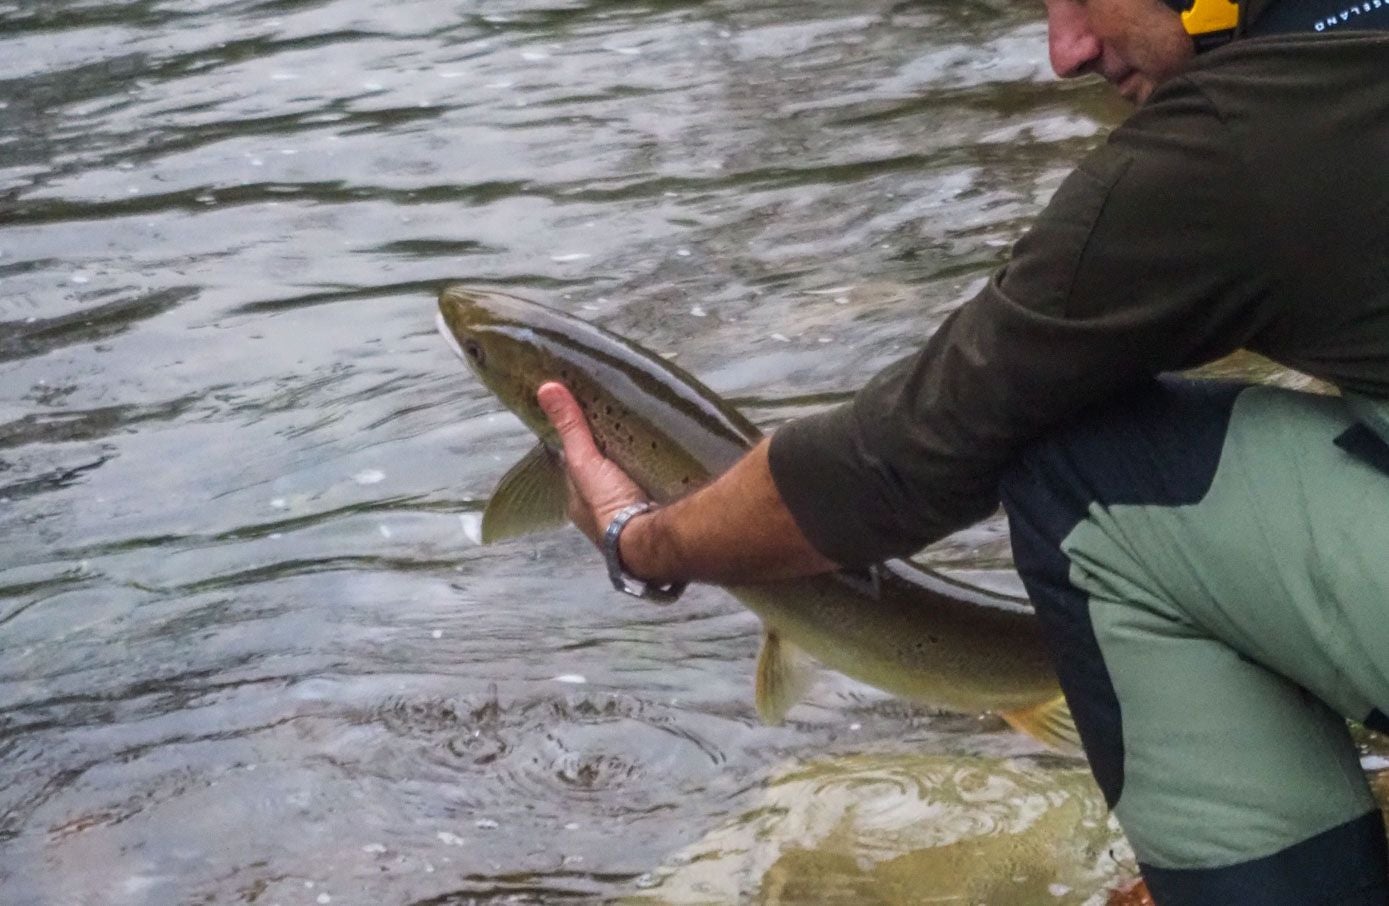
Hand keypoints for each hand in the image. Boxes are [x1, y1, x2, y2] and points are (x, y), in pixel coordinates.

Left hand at [536, 381, 647, 545]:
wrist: (647, 540)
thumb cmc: (608, 504)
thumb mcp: (585, 461)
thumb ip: (571, 427)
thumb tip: (545, 389)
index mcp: (578, 501)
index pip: (576, 466)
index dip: (582, 445)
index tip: (592, 421)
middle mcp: (599, 511)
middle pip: (603, 473)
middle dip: (612, 456)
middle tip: (626, 428)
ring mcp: (627, 515)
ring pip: (628, 481)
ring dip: (635, 466)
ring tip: (649, 439)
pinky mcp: (653, 514)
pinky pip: (651, 487)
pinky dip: (655, 475)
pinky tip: (666, 461)